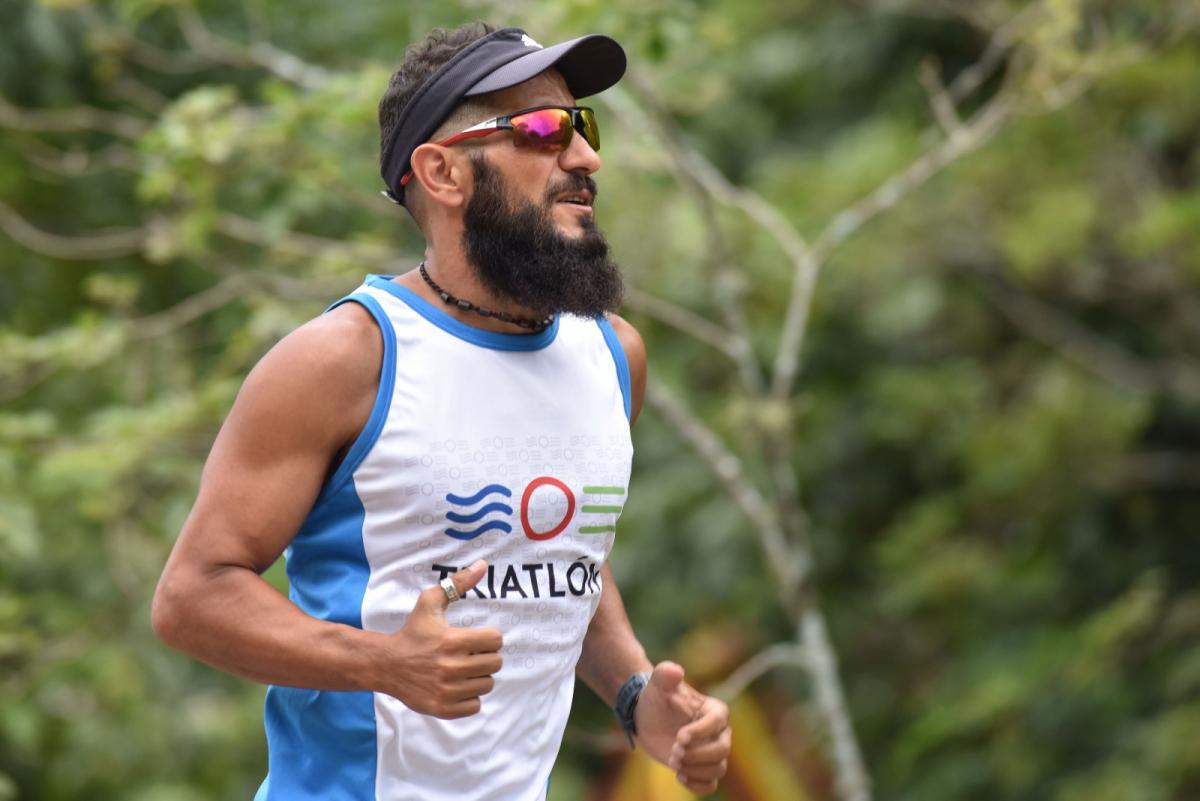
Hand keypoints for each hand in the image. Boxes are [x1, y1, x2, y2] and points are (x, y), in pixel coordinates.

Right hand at [379, 560, 502, 718]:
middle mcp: (452, 667)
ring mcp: (448, 690)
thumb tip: (482, 565)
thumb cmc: (412, 632)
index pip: (495, 640)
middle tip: (469, 655)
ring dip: (478, 677)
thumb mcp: (430, 603)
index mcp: (452, 641)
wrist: (386, 664)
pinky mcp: (443, 708)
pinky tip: (457, 686)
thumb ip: (457, 584)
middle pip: (495, 663)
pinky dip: (469, 697)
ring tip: (462, 670)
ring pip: (487, 685)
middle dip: (484, 657)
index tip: (475, 639)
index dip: (488, 638)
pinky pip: (475, 706)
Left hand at [633, 661, 731, 795]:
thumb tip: (675, 671)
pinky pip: (711, 784)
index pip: (717, 723)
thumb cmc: (656, 698)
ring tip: (673, 762)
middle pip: (722, 750)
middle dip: (697, 754)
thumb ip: (665, 674)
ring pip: (718, 768)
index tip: (679, 737)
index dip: (701, 732)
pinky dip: (698, 786)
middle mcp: (719, 732)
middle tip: (674, 752)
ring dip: (696, 770)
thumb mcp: (658, 684)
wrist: (648, 717)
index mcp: (714, 710)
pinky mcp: (702, 768)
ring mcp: (712, 751)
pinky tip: (679, 777)